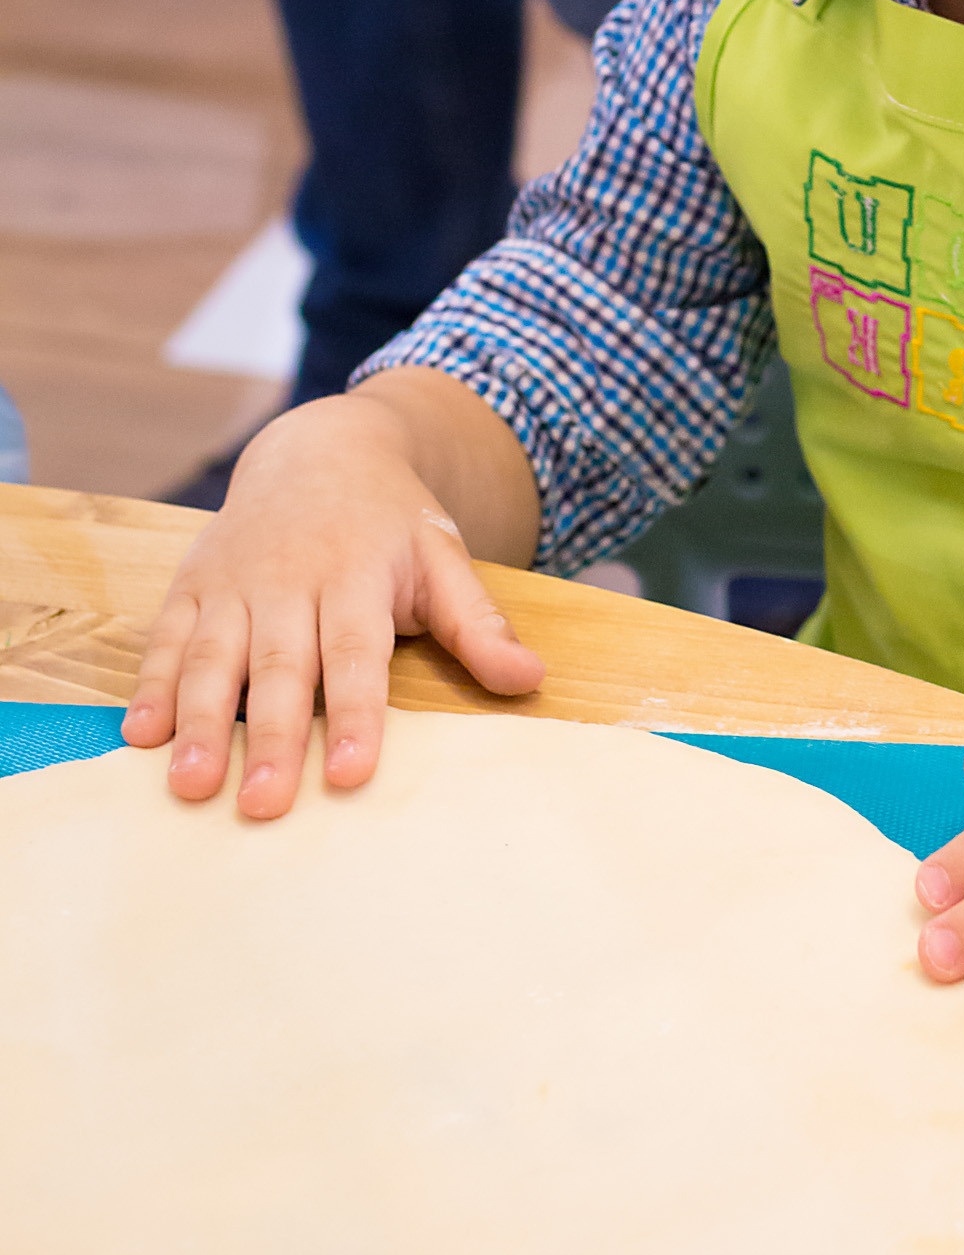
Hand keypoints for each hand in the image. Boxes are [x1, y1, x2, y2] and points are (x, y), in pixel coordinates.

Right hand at [122, 379, 543, 820]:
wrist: (319, 449)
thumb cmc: (388, 521)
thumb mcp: (442, 557)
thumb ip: (479, 624)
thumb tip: (530, 680)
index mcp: (357, 574)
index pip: (357, 652)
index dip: (356, 713)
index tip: (354, 774)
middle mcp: (290, 579)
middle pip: (281, 665)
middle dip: (271, 737)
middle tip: (264, 805)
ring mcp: (234, 581)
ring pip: (214, 655)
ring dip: (200, 721)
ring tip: (191, 783)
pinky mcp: (192, 584)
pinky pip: (167, 637)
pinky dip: (152, 685)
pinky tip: (141, 736)